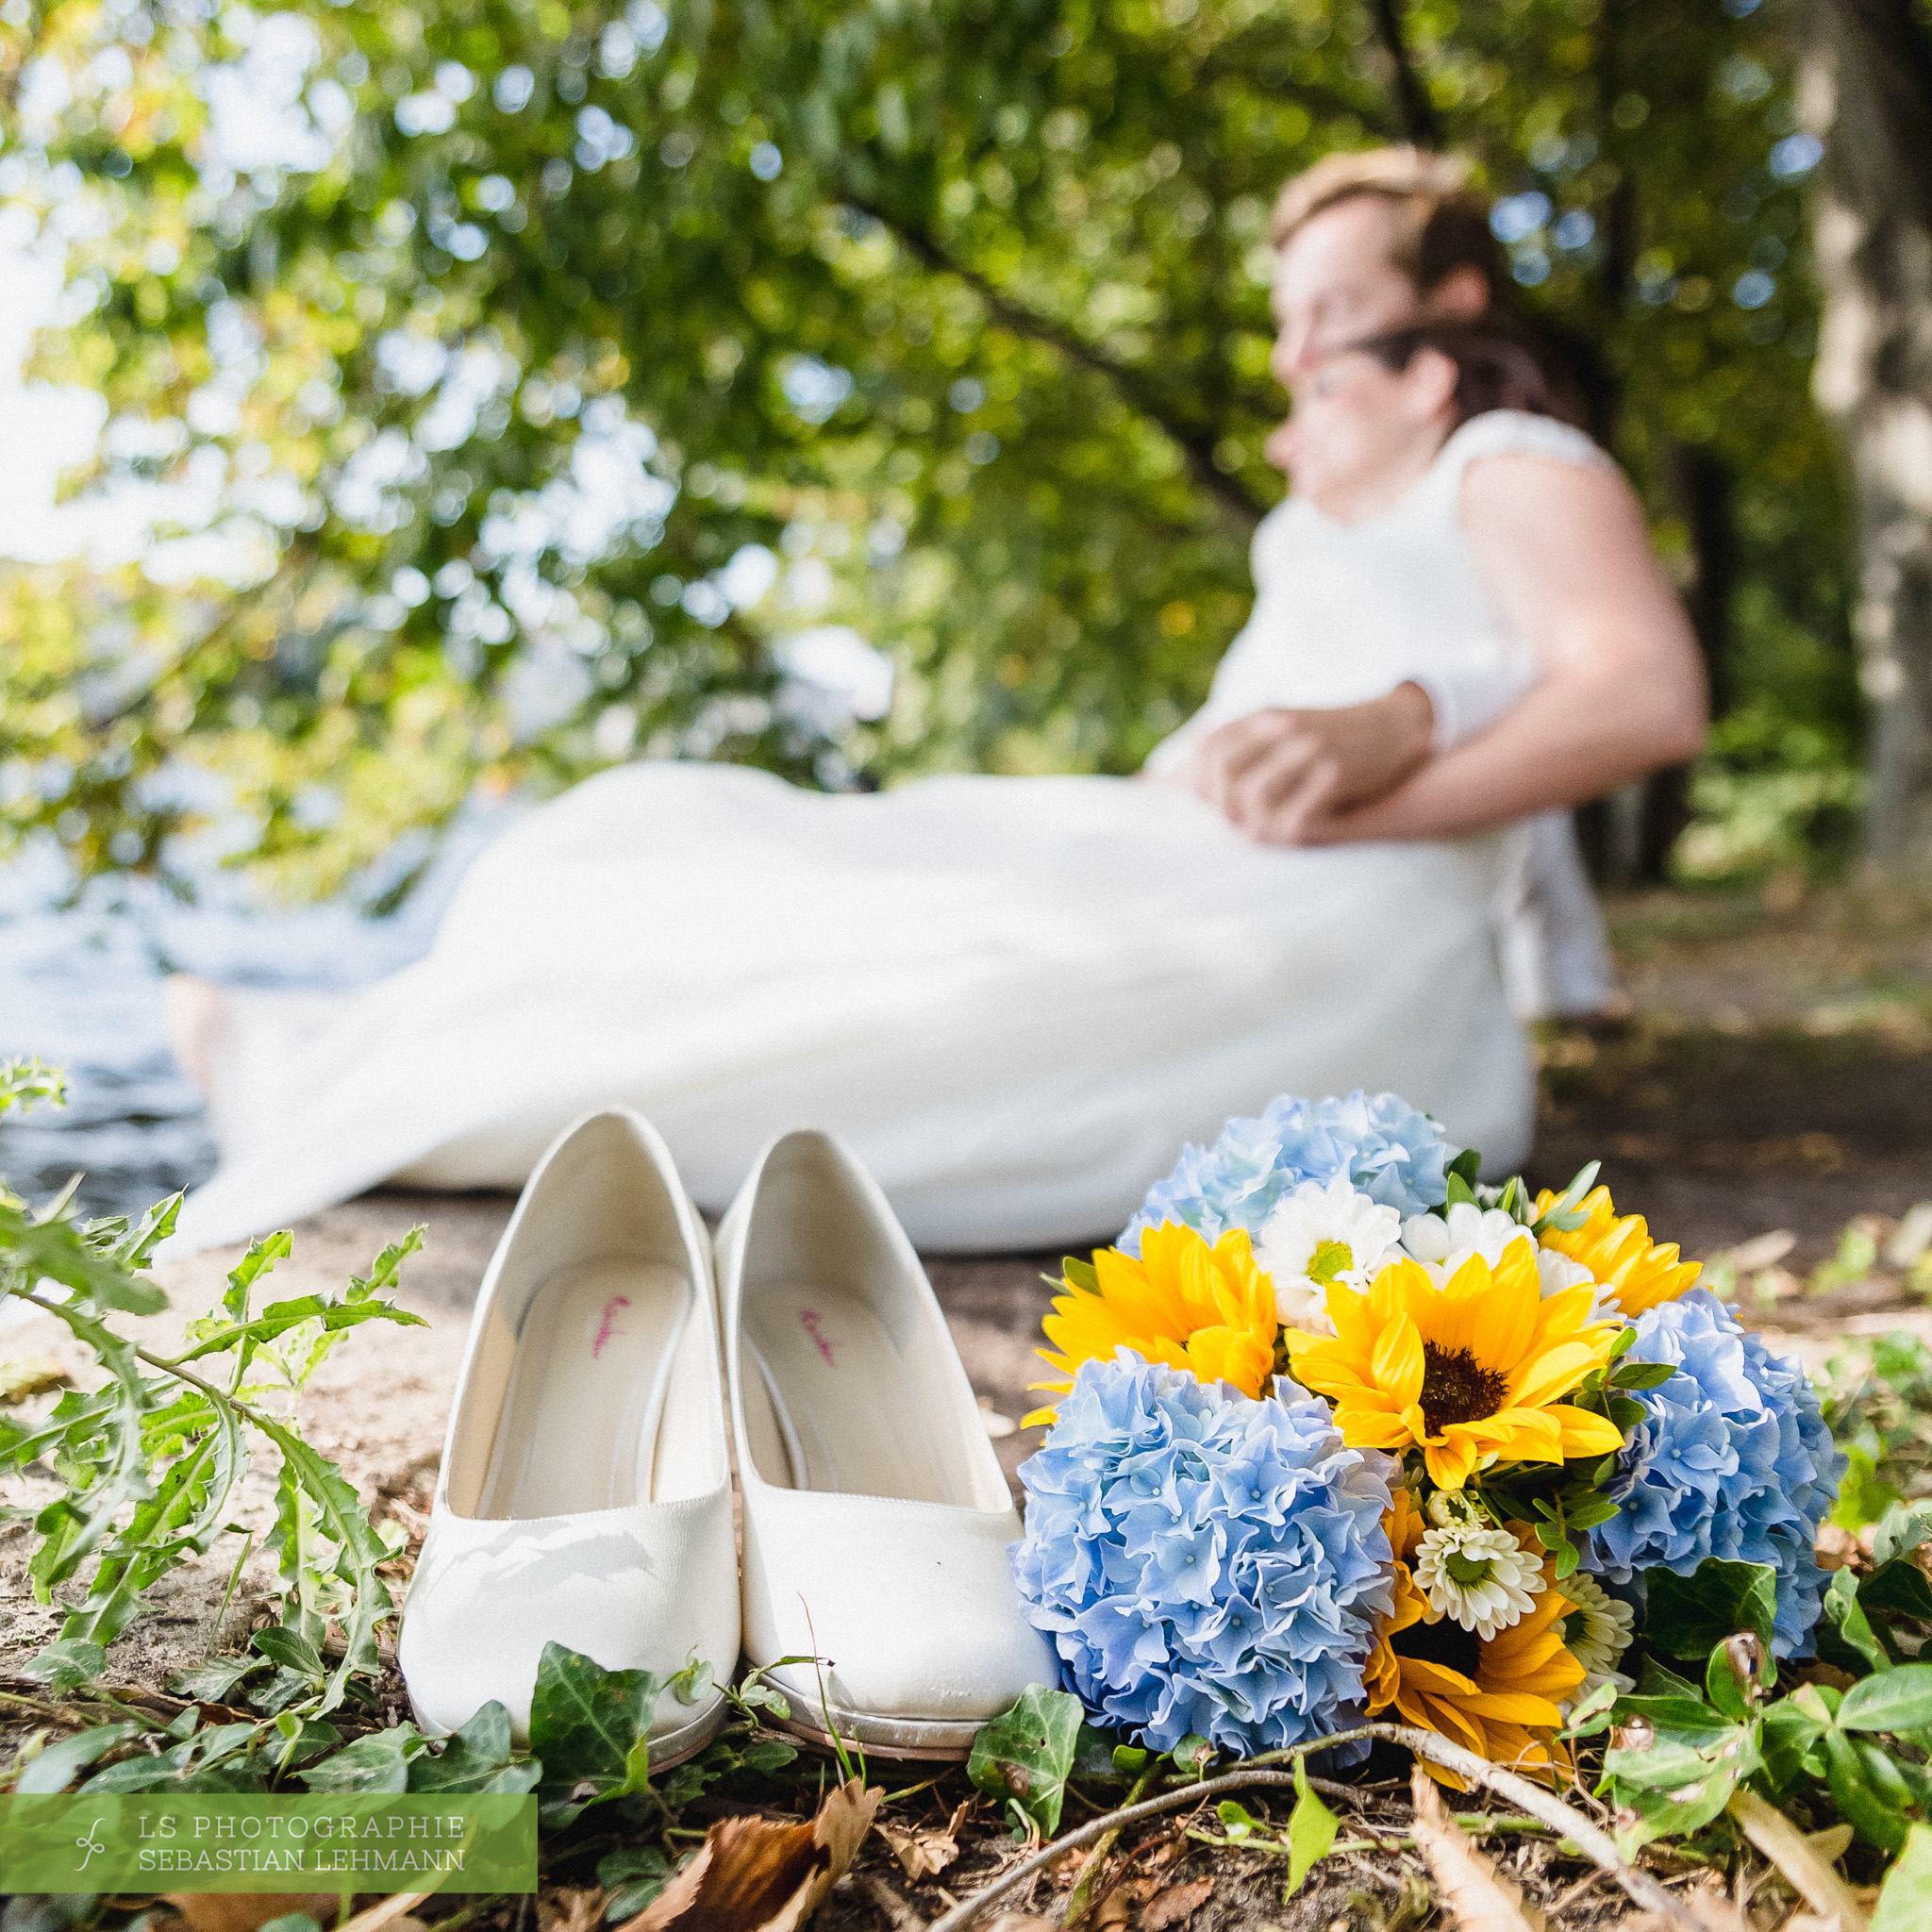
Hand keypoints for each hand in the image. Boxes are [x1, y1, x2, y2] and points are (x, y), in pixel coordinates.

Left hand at [1188, 684, 1433, 845]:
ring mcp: (1311, 751)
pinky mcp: (1337, 775)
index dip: (1193, 782)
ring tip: (1262, 830)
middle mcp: (1284, 728)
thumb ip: (1235, 748)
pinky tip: (1293, 830)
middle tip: (1233, 822)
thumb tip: (1167, 781)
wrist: (1396, 726)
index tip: (1202, 805)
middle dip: (1219, 805)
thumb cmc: (1331, 737)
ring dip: (1251, 823)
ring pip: (1252, 799)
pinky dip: (1285, 830)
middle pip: (1222, 773)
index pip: (1207, 750)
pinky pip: (1294, 817)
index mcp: (1265, 716)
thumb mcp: (1281, 729)